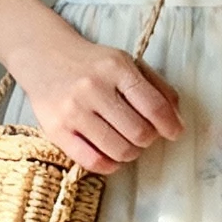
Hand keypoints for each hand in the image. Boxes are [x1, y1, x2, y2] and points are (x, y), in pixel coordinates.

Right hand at [15, 27, 182, 175]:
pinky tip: (111, 155)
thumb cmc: (93, 65)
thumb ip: (156, 87)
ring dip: (131, 153)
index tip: (174, 132)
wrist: (44, 57)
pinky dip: (109, 165)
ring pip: (119, 150)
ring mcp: (73, 110)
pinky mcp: (56, 130)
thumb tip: (177, 120)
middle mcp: (93, 88)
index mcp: (116, 67)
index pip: (153, 106)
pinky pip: (93, 161)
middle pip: (139, 132)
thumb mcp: (126, 63)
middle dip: (148, 139)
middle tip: (143, 135)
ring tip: (127, 144)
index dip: (170, 125)